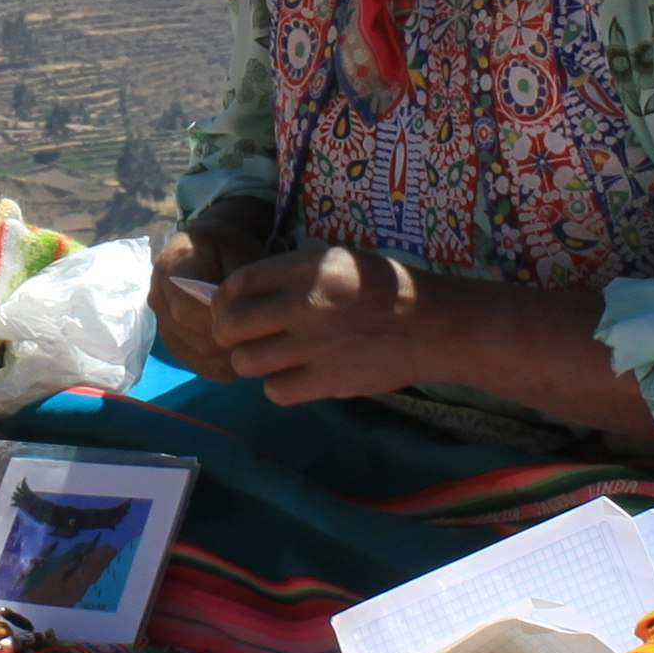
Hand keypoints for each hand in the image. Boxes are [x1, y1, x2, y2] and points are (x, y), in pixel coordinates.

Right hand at [154, 199, 274, 376]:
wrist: (209, 250)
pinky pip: (200, 366)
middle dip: (230, 341)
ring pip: (198, 356)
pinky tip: (243, 352)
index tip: (249, 318)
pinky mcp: (175, 345)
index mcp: (170, 266)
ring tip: (256, 344)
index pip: (184, 307)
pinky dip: (225, 366)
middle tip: (262, 337)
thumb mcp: (240, 251)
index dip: (217, 320)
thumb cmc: (229, 247)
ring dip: (230, 357)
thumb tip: (243, 318)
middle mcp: (158, 298)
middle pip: (194, 338)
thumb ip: (239, 284)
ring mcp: (163, 325)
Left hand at [203, 244, 446, 406]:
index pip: (237, 284)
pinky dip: (278, 385)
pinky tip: (291, 376)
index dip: (223, 298)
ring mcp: (313, 347)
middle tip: (239, 336)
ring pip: (246, 362)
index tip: (228, 307)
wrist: (430, 325)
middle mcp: (303, 306)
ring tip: (266, 357)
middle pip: (231, 326)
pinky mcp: (328, 381)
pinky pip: (276, 391)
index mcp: (305, 269)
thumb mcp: (335, 261)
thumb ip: (291, 276)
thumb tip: (244, 297)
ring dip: (250, 360)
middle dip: (228, 331)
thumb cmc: (382, 286)